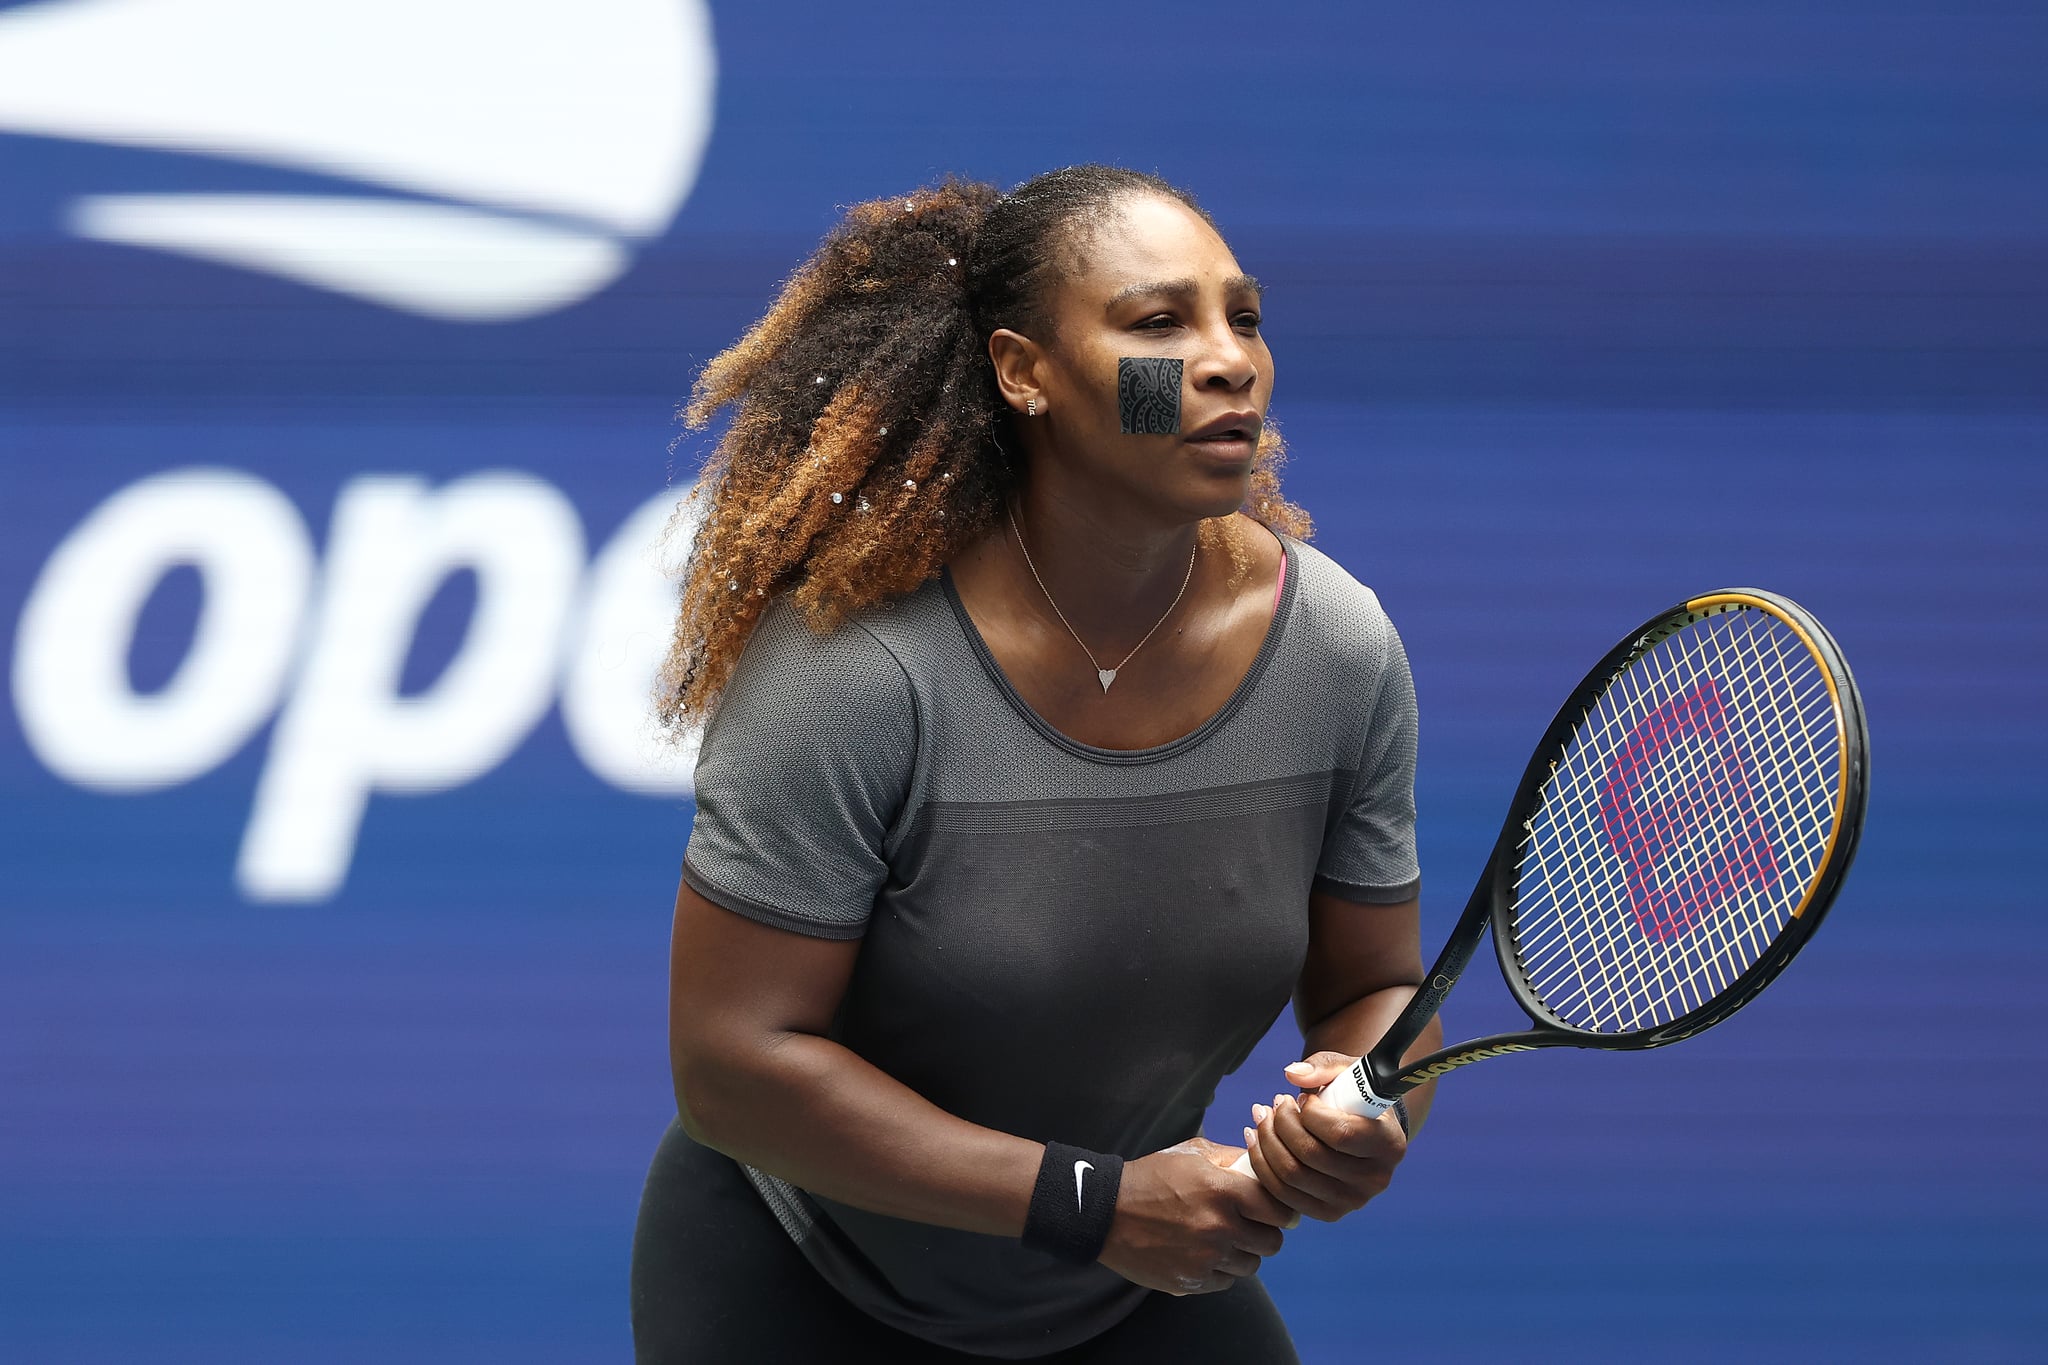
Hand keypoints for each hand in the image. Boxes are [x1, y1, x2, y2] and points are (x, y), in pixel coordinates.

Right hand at [1097, 1137, 1294, 1295]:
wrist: (1107, 1212)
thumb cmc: (1151, 1177)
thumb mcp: (1192, 1153)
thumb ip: (1232, 1158)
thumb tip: (1263, 1165)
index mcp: (1223, 1191)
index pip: (1278, 1210)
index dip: (1280, 1211)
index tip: (1276, 1212)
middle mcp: (1219, 1227)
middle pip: (1271, 1243)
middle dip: (1263, 1233)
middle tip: (1249, 1225)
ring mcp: (1205, 1258)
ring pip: (1250, 1265)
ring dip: (1242, 1253)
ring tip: (1222, 1239)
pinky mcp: (1191, 1281)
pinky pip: (1225, 1282)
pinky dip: (1220, 1270)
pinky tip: (1203, 1253)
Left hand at [1242, 1052, 1407, 1222]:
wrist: (1365, 1129)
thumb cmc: (1356, 1096)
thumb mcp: (1348, 1071)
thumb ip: (1322, 1066)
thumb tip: (1291, 1074)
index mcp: (1389, 1144)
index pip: (1339, 1134)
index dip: (1310, 1114)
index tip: (1302, 1098)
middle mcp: (1375, 1180)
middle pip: (1310, 1156)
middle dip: (1282, 1124)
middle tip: (1275, 1102)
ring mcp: (1351, 1201)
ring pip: (1292, 1175)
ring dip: (1266, 1141)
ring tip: (1261, 1116)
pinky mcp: (1327, 1213)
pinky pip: (1283, 1195)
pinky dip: (1262, 1165)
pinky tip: (1254, 1138)